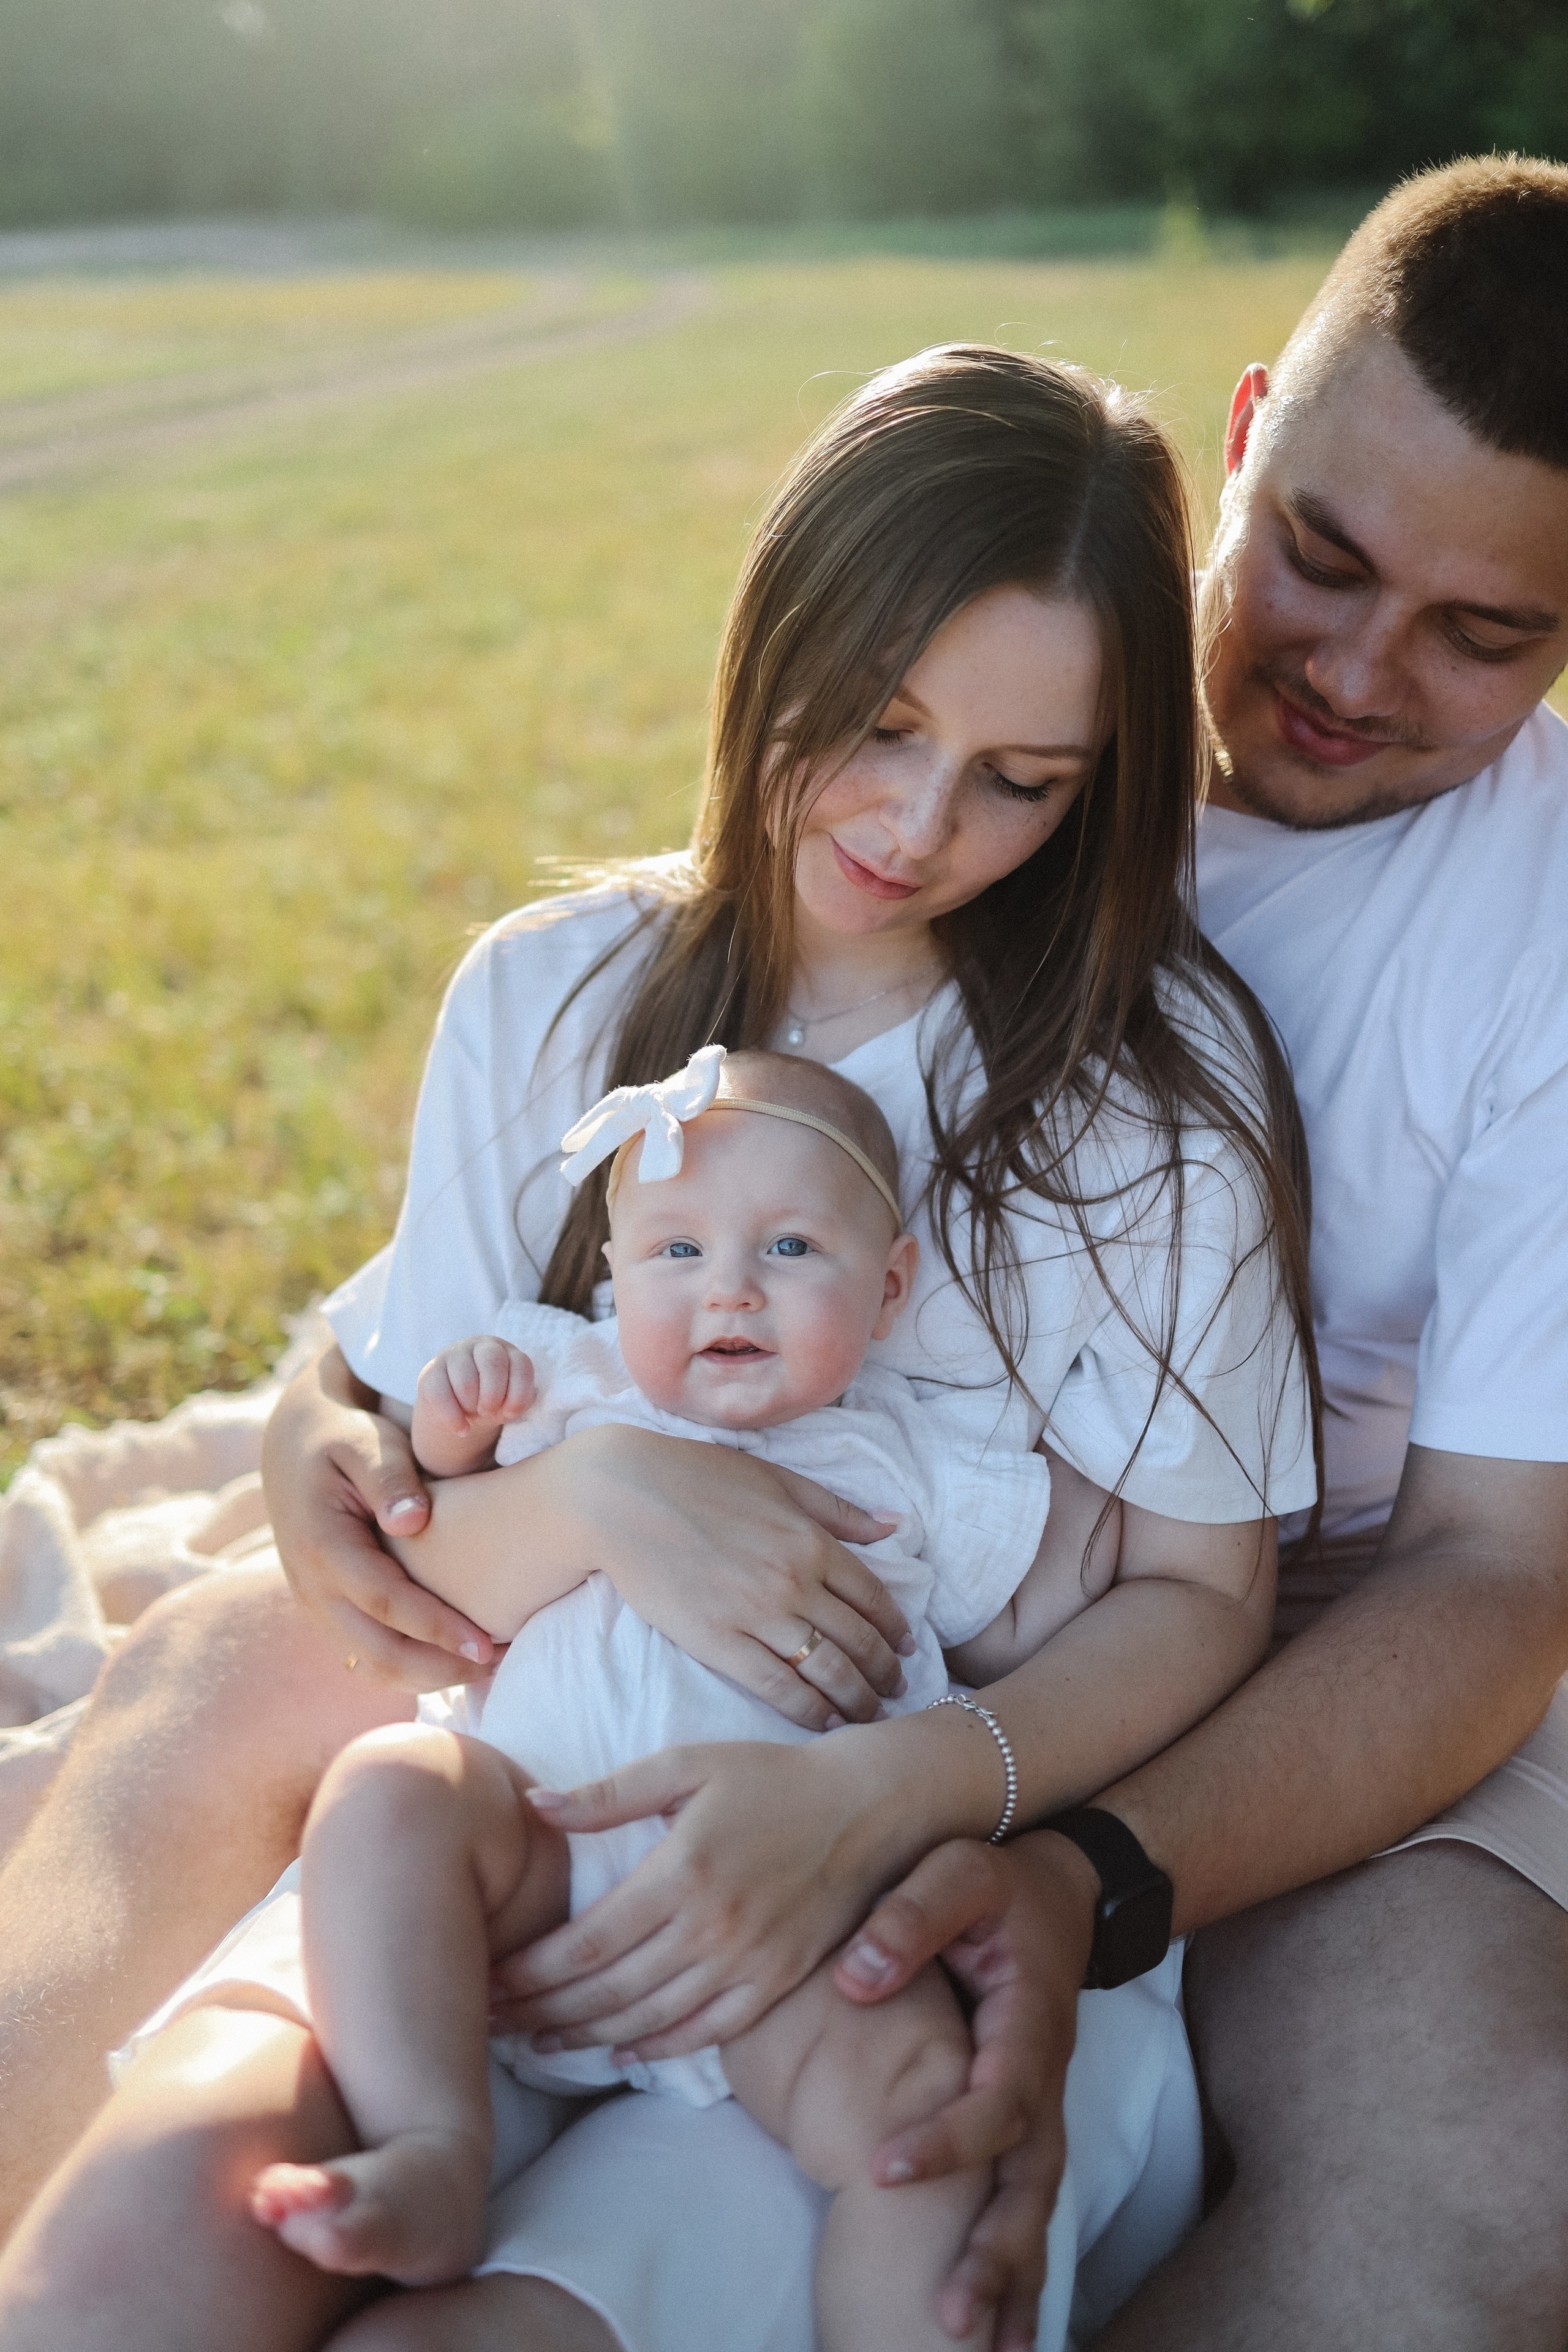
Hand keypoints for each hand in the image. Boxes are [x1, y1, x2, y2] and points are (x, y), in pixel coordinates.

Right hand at [262, 1342, 495, 1688]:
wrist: (294, 1444)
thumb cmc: (344, 1437)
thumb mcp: (367, 1442)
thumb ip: (390, 1477)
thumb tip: (412, 1522)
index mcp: (321, 1545)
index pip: (385, 1602)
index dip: (436, 1628)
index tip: (487, 1645)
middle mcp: (311, 1586)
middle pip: (376, 1652)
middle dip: (439, 1669)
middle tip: (500, 1666)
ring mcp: (314, 1605)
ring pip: (369, 1664)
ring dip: (427, 1677)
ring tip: (486, 1670)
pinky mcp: (326, 1610)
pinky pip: (364, 1655)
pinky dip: (408, 1669)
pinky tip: (451, 1662)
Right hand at [412, 1336, 535, 1474]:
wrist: (459, 1408)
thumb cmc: (491, 1402)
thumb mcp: (509, 1403)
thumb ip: (520, 1401)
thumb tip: (522, 1400)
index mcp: (506, 1351)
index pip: (521, 1365)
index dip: (518, 1395)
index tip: (509, 1412)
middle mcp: (481, 1346)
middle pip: (492, 1362)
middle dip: (493, 1396)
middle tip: (488, 1411)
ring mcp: (454, 1354)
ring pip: (466, 1380)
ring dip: (471, 1407)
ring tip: (472, 1414)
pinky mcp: (431, 1370)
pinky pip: (440, 1395)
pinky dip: (453, 1419)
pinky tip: (462, 1429)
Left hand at [491, 1731, 920, 2049]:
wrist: (868, 1806)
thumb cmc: (770, 1777)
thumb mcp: (688, 1764)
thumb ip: (610, 1793)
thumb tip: (536, 1805)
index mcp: (681, 1872)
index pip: (587, 1943)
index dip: (532, 1973)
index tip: (488, 1982)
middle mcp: (711, 1928)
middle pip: (608, 1992)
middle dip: (542, 2013)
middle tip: (492, 2022)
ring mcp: (747, 1964)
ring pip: (649, 2021)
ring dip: (586, 2039)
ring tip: (537, 2043)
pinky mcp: (776, 1983)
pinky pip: (705, 2032)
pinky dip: (657, 2050)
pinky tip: (619, 2053)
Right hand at [559, 1423, 912, 1730]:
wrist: (622, 1497)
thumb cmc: (697, 1477)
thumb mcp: (777, 1480)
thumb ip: (837, 1509)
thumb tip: (893, 1524)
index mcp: (811, 1540)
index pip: (873, 1596)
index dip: (895, 1629)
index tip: (907, 1649)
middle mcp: (793, 1581)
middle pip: (858, 1640)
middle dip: (884, 1671)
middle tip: (896, 1690)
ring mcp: (756, 1615)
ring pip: (826, 1670)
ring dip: (857, 1699)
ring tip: (870, 1715)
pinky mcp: (717, 1642)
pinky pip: (777, 1687)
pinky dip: (809, 1710)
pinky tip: (824, 1721)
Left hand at [833, 1833, 1096, 2351]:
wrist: (1065, 1891)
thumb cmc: (1001, 1883)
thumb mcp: (961, 1871)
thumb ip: (912, 1916)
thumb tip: (853, 1978)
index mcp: (1027, 2023)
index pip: (996, 2098)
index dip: (948, 2140)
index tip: (884, 2169)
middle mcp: (1044, 2078)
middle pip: (1029, 2179)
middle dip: (994, 2249)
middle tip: (950, 2315)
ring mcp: (1043, 2107)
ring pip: (1034, 2203)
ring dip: (1012, 2274)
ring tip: (982, 2347)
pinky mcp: (1029, 2122)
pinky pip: (1027, 2199)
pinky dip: (1020, 2264)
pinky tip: (1004, 2329)